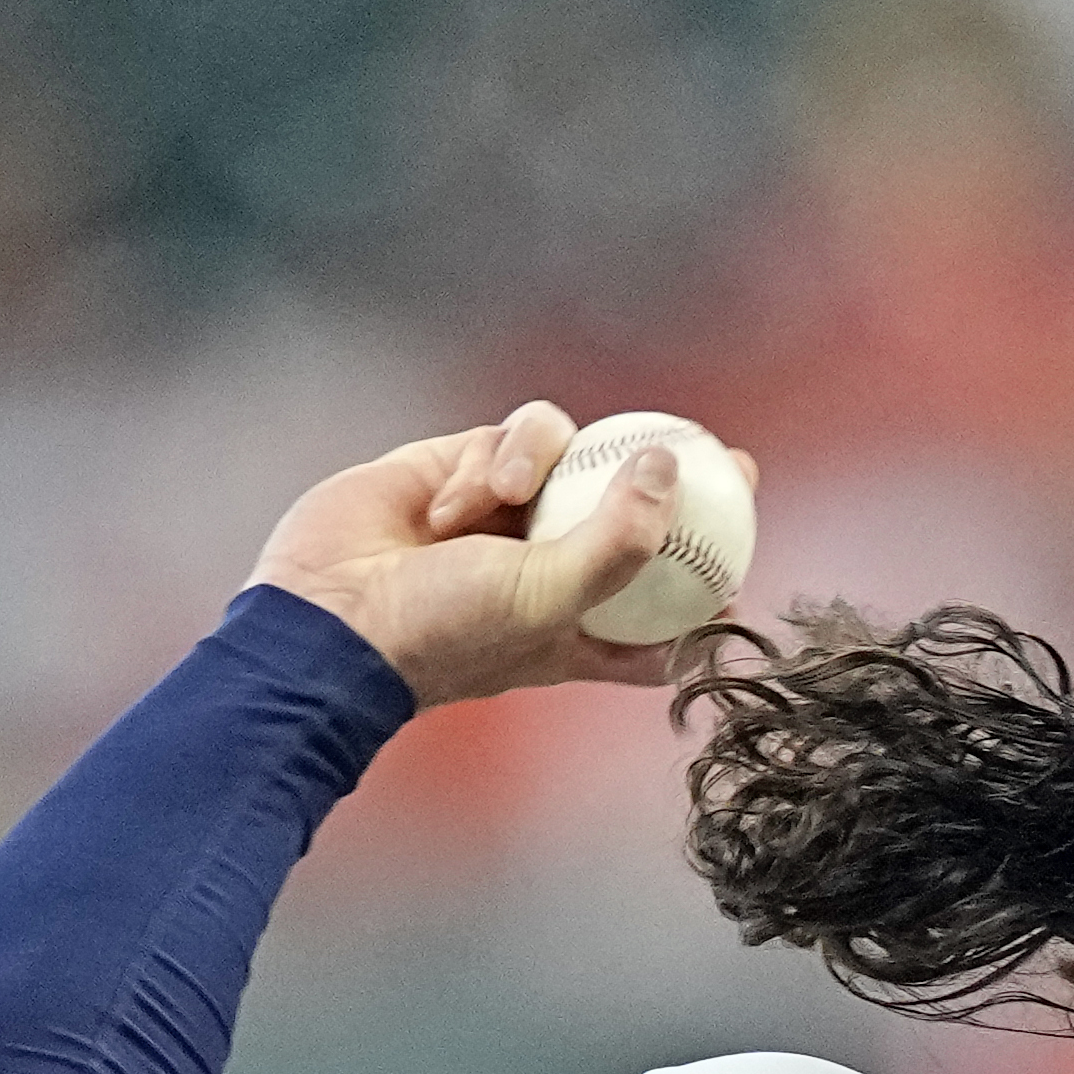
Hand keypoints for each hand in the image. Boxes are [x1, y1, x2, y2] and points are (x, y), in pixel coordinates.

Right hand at [243, 400, 755, 708]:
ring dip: (541, 469)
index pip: (660, 607)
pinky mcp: (461, 469)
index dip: (705, 584)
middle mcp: (549, 565)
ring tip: (500, 504)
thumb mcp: (551, 600)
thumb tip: (668, 467)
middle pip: (633, 512)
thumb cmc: (442, 634)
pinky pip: (509, 439)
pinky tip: (454, 503)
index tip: (745, 560)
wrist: (327, 618)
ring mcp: (506, 515)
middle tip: (723, 459)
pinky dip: (492, 462)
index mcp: (581, 624)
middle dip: (675, 487)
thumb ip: (622, 541)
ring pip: (568, 458)